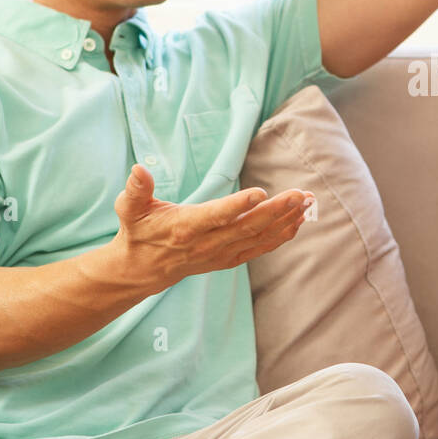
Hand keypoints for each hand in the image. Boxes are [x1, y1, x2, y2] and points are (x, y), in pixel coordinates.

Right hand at [110, 164, 312, 293]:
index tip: (260, 192)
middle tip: (300, 194)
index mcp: (185, 228)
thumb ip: (136, 189)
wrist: (142, 269)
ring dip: (286, 221)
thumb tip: (139, 169)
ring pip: (259, 238)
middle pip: (247, 228)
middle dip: (277, 211)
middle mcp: (207, 244)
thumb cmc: (138, 232)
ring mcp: (220, 254)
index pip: (216, 216)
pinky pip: (260, 249)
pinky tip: (299, 221)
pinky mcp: (229, 258)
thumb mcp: (129, 209)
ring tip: (308, 203)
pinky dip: (281, 236)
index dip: (238, 206)